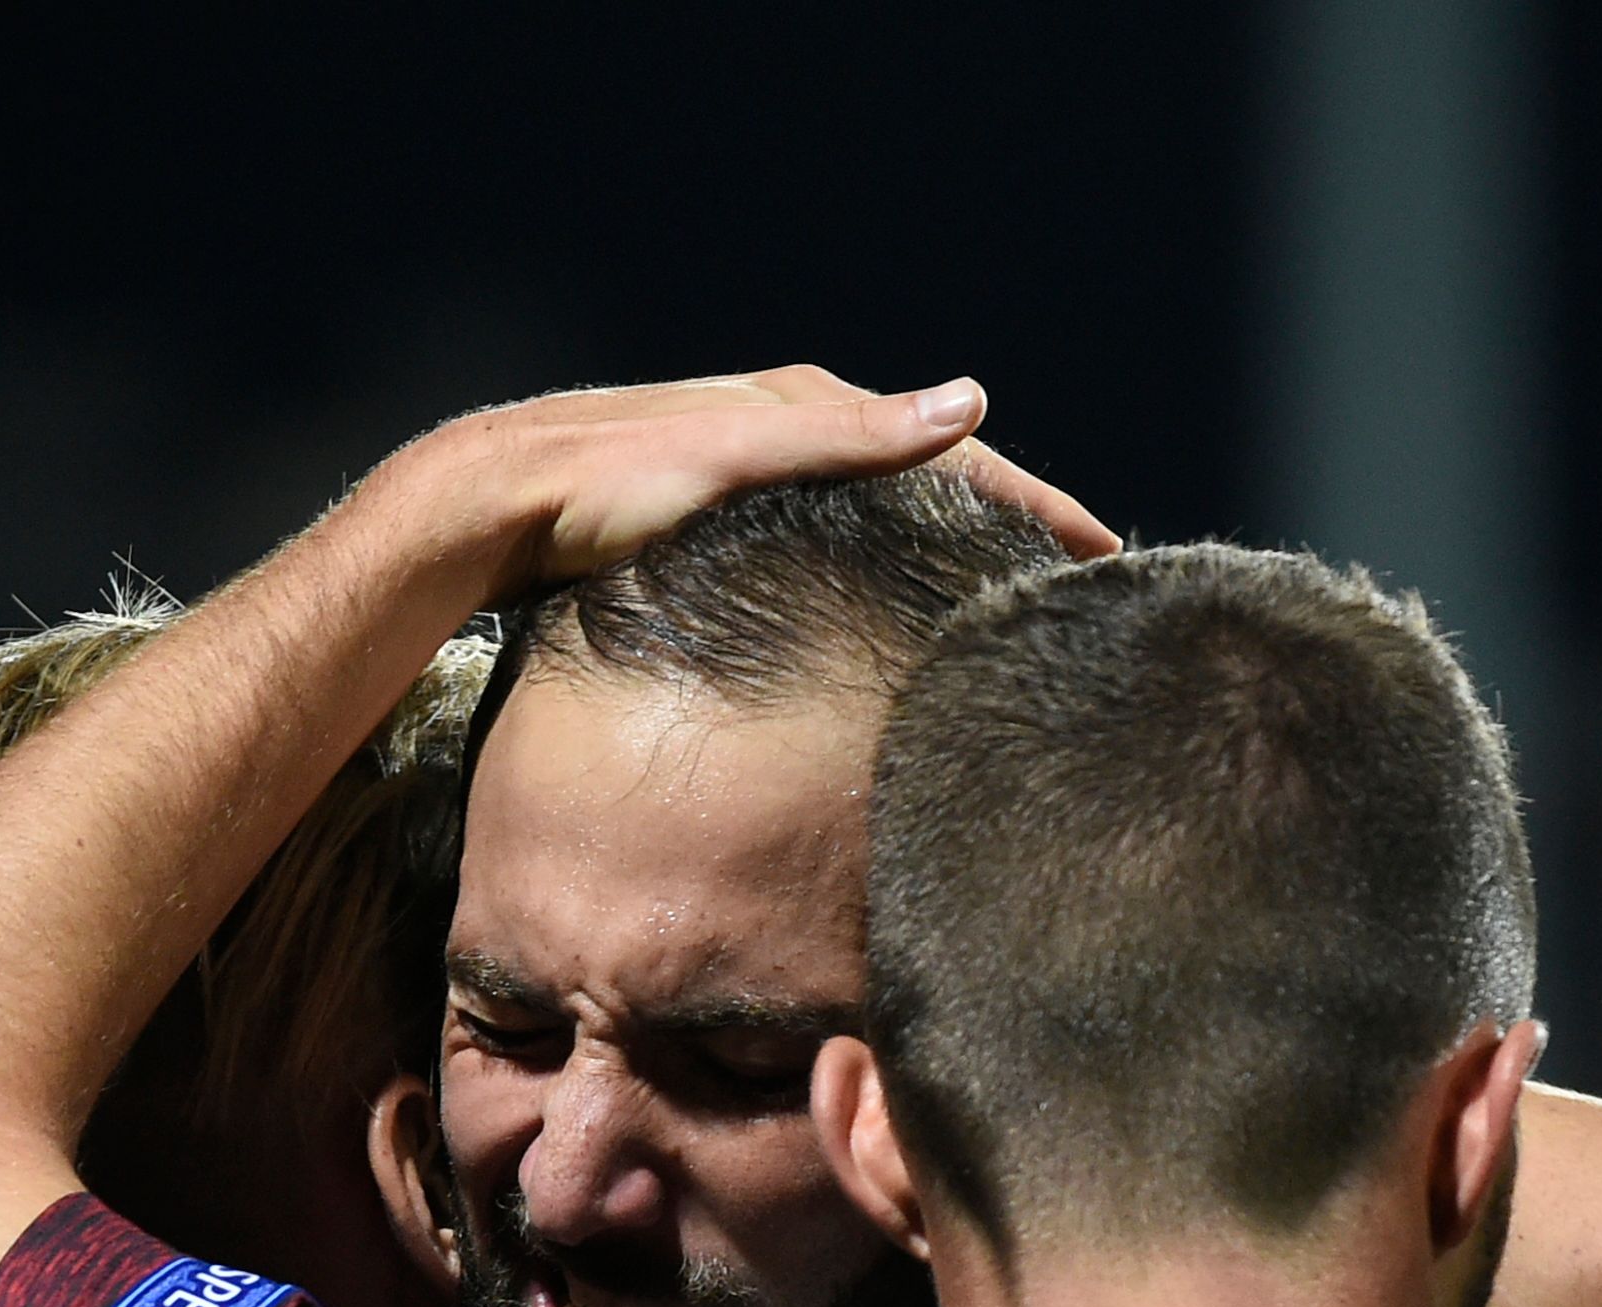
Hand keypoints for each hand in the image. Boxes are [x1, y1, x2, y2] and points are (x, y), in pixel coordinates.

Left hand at [393, 367, 1119, 595]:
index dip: (1034, 502)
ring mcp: (762, 475)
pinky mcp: (728, 519)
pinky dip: (888, 564)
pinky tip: (892, 607)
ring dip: (950, 548)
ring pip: (886, 512)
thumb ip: (849, 436)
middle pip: (930, 480)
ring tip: (1003, 599)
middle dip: (1008, 525)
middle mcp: (794, 431)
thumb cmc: (608, 485)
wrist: (499, 505)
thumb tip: (969, 403)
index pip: (952, 454)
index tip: (1102, 551)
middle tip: (1074, 582)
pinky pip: (838, 538)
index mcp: (811, 409)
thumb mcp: (736, 455)